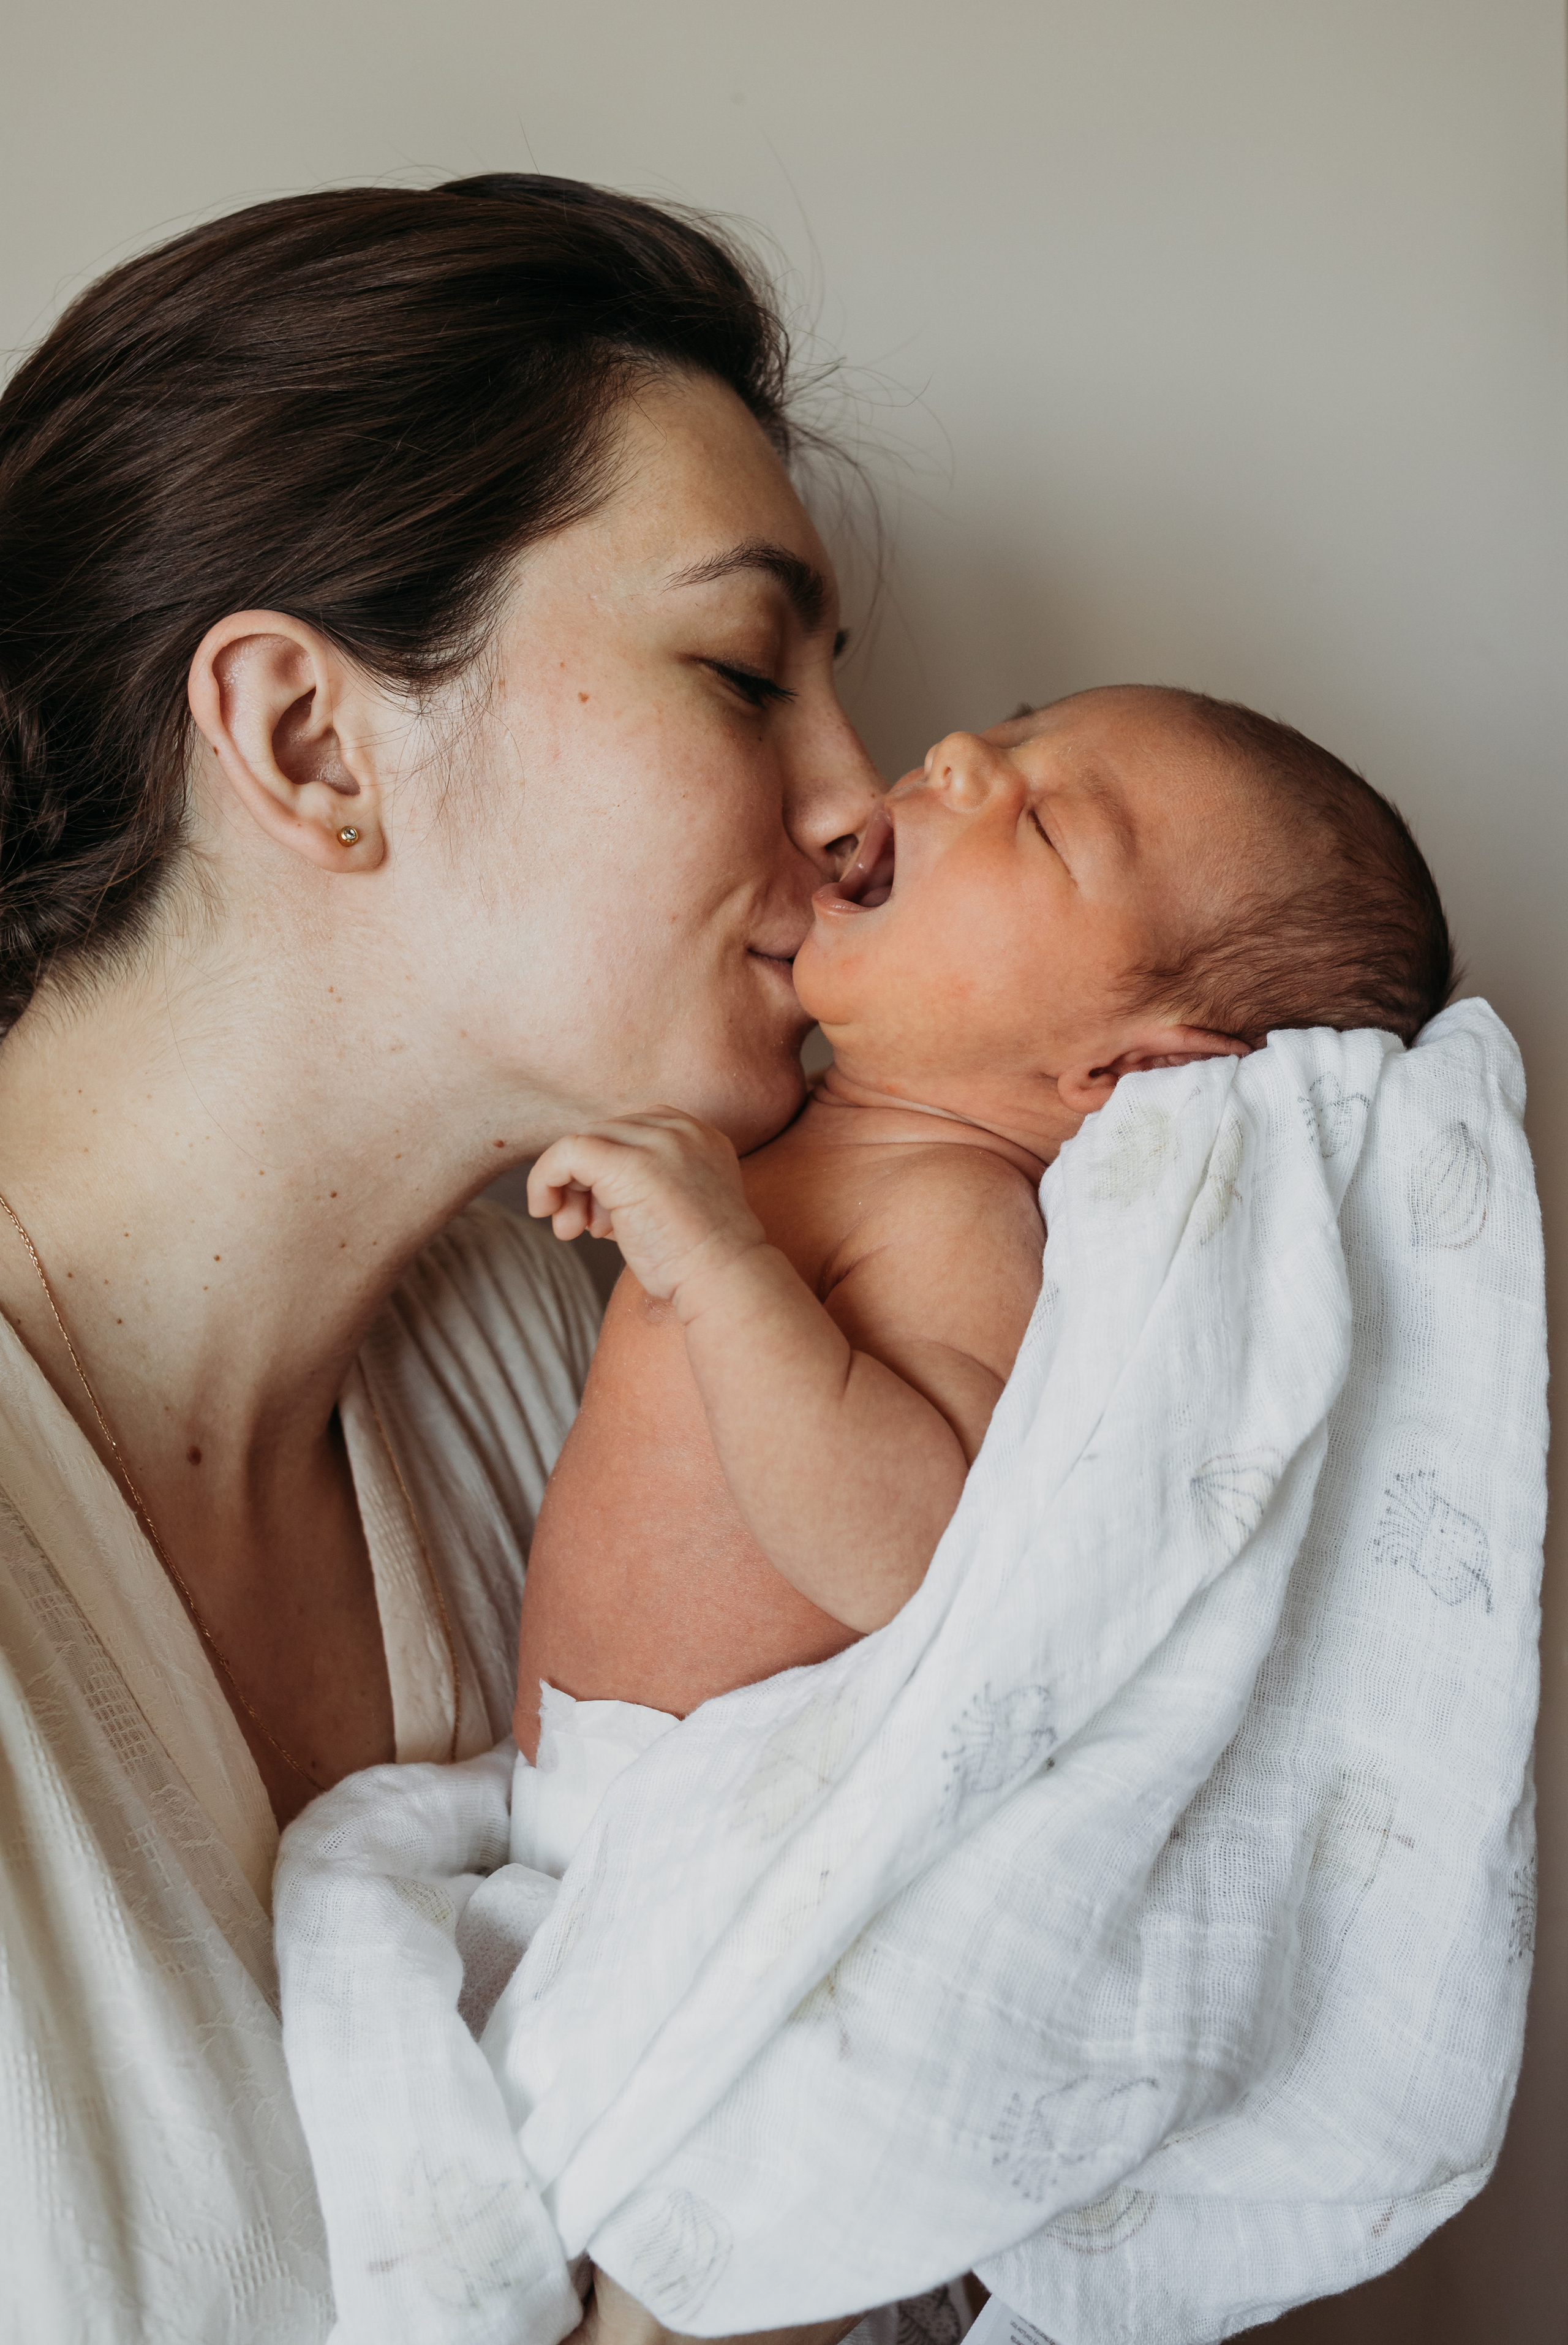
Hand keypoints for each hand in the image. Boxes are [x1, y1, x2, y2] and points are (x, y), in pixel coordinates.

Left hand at [527, 1110, 766, 1309]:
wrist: (723, 1281)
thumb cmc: (696, 1260)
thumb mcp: (671, 1204)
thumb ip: (637, 1184)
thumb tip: (580, 1188)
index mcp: (696, 1134)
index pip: (627, 1133)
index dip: (604, 1170)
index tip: (600, 1215)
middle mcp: (680, 1129)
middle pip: (604, 1136)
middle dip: (582, 1182)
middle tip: (577, 1227)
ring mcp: (658, 1142)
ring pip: (583, 1142)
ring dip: (565, 1187)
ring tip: (572, 1228)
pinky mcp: (631, 1163)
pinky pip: (567, 1152)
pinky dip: (545, 1178)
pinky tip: (545, 1210)